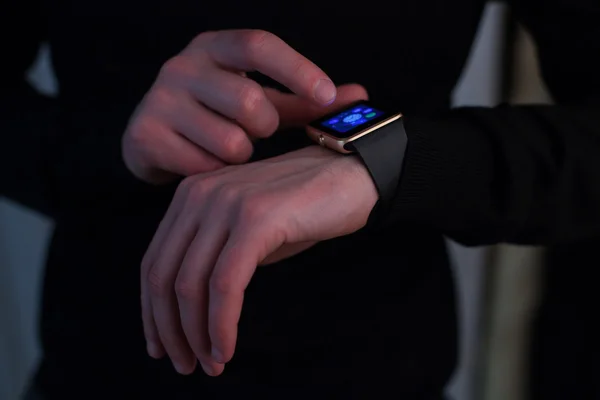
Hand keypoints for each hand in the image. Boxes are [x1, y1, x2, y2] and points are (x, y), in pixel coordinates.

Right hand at [122, 29, 338, 183]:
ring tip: (226, 148)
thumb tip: (360, 95)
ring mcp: (159, 99)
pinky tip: (205, 163)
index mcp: (214, 47)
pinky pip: (204, 167)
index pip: (259, 45)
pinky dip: (215, 173)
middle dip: (264, 128)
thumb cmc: (217, 114)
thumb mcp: (259, 99)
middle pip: (249, 101)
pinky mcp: (144, 135)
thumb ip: (303, 99)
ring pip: (230, 141)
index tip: (326, 96)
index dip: (297, 69)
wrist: (152, 138)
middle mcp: (182, 65)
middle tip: (255, 132)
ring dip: (240, 155)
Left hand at [140, 149, 377, 376]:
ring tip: (212, 364)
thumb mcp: (247, 231)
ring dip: (197, 335)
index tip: (161, 348)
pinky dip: (221, 324)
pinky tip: (227, 347)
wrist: (351, 175)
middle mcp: (199, 195)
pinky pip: (225, 285)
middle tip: (187, 366)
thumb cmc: (302, 209)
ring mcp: (225, 204)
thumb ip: (216, 257)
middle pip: (164, 277)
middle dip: (170, 331)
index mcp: (191, 196)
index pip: (154, 263)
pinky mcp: (254, 218)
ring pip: (190, 285)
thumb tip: (193, 313)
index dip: (152, 313)